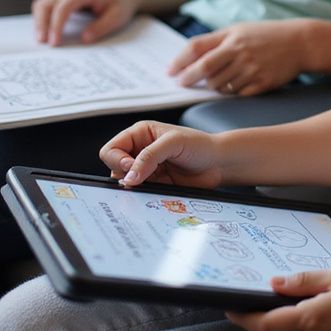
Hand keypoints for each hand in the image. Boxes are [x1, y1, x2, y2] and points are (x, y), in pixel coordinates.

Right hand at [32, 0, 137, 44]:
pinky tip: (47, 32)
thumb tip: (84, 38)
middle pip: (46, 4)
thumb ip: (100, 28)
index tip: (54, 42)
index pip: (62, 8)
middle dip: (42, 24)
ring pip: (43, 3)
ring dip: (40, 22)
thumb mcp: (117, 17)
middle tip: (43, 43)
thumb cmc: (121, 3)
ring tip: (43, 40)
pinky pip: (48, 5)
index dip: (56, 26)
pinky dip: (44, 19)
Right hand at [100, 120, 223, 188]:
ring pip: (125, 184)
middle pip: (114, 168)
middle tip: (142, 178)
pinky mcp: (154, 186)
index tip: (131, 167)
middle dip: (124, 175)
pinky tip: (158, 191)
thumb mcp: (173, 143)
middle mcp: (139, 151)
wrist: (218, 164)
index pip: (112, 149)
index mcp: (140, 134)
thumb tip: (128, 177)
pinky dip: (144, 196)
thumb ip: (149, 157)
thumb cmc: (200, 145)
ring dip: (134, 188)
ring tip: (154, 183)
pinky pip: (139, 195)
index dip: (117, 160)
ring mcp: (146, 170)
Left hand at [168, 20, 307, 95]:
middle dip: (189, 79)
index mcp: (232, 36)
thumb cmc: (266, 35)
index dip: (180, 61)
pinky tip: (233, 86)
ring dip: (212, 86)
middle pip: (205, 69)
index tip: (170, 72)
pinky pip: (238, 94)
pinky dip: (231, 92)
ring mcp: (252, 68)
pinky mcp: (263, 83)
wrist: (300, 42)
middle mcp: (240, 51)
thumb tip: (190, 58)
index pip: (198, 48)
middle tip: (182, 84)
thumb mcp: (240, 30)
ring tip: (213, 83)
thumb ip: (216, 41)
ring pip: (220, 85)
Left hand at [228, 270, 330, 330]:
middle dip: (257, 317)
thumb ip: (303, 280)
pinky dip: (291, 329)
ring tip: (277, 302)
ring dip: (276, 323)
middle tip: (249, 298)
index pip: (265, 324)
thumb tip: (275, 283)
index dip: (243, 317)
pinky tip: (300, 314)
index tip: (230, 306)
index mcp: (310, 319)